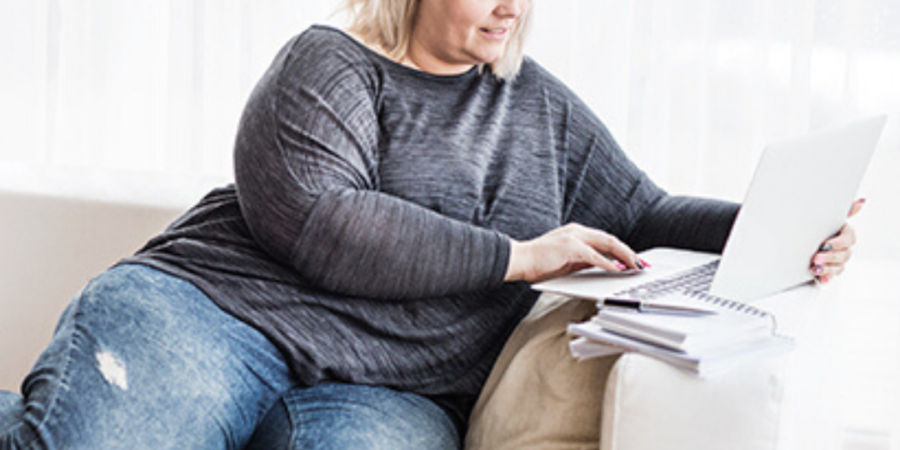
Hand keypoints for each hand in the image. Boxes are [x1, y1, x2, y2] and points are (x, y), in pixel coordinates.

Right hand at [504, 223, 645, 282]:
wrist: (520, 260)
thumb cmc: (539, 263)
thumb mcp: (567, 261)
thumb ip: (584, 261)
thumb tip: (605, 266)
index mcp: (576, 233)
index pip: (605, 240)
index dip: (622, 250)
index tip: (633, 260)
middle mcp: (578, 231)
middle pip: (610, 240)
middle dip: (628, 252)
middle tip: (641, 264)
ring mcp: (574, 237)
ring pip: (607, 244)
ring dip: (624, 256)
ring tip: (635, 266)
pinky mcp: (571, 247)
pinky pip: (595, 256)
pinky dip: (608, 263)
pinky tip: (618, 269)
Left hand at [810, 198, 864, 283]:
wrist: (806, 242)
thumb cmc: (822, 227)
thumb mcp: (830, 218)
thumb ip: (846, 211)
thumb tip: (862, 201)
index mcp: (846, 235)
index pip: (848, 239)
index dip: (837, 243)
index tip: (825, 244)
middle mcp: (845, 249)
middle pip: (844, 255)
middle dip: (830, 256)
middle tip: (816, 257)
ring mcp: (839, 261)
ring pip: (839, 267)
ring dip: (827, 268)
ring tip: (815, 267)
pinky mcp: (831, 271)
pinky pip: (832, 276)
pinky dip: (826, 277)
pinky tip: (820, 278)